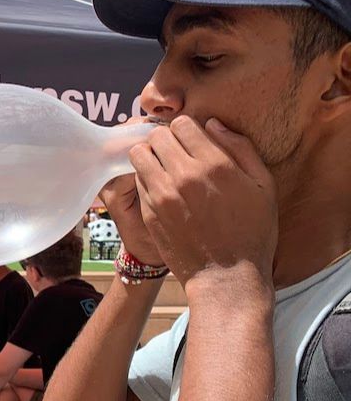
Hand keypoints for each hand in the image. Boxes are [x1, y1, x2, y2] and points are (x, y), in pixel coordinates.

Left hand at [130, 117, 276, 288]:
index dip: (185, 128)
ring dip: (149, 157)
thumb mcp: (263, 185)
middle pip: (156, 136)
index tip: (190, 139)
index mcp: (215, 164)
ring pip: (139, 155)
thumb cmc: (252, 231)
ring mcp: (162, 195)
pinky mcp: (148, 212)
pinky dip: (145, 179)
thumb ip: (240, 148)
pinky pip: (137, 180)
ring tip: (162, 167)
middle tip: (174, 152)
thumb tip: (213, 124)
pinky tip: (160, 188)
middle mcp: (185, 176)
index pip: (181, 123)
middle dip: (164, 139)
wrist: (226, 277)